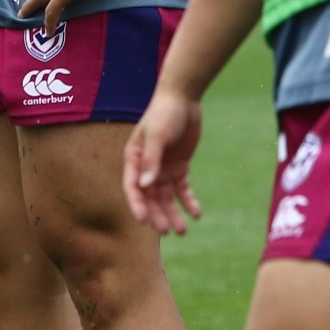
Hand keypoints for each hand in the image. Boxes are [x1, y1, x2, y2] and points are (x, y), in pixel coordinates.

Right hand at [125, 88, 203, 234]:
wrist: (183, 99)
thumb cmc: (164, 113)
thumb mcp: (158, 135)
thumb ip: (152, 160)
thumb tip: (146, 186)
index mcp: (134, 159)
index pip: (133, 187)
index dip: (137, 205)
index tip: (144, 221)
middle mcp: (147, 167)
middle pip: (151, 197)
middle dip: (158, 215)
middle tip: (168, 231)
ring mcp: (163, 169)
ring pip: (167, 198)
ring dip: (173, 213)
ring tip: (183, 231)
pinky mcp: (179, 168)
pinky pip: (183, 189)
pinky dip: (189, 202)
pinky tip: (197, 214)